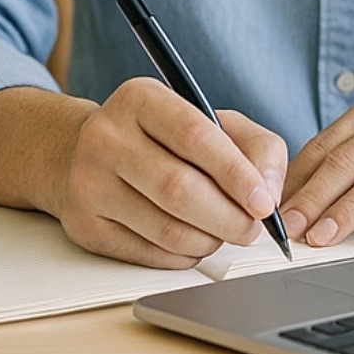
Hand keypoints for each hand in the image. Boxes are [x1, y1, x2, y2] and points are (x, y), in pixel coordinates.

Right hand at [47, 76, 287, 268]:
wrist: (86, 155)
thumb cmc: (162, 140)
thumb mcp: (211, 122)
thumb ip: (255, 147)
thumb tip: (269, 193)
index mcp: (139, 99)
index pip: (194, 136)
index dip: (236, 175)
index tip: (264, 203)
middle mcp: (106, 136)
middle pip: (180, 190)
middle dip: (229, 218)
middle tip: (250, 228)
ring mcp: (89, 182)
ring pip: (167, 230)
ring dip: (209, 240)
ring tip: (220, 231)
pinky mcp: (84, 225)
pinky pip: (150, 254)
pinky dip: (183, 254)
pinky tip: (190, 239)